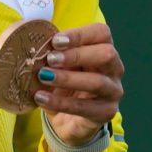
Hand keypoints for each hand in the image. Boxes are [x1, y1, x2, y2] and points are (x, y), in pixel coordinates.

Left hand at [34, 22, 123, 144]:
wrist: (68, 119)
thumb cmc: (64, 83)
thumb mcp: (59, 64)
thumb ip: (54, 53)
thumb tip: (36, 46)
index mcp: (104, 48)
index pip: (101, 33)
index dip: (79, 34)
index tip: (55, 41)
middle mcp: (114, 68)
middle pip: (106, 54)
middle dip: (76, 55)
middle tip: (50, 59)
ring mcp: (113, 91)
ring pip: (97, 82)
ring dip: (67, 78)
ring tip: (43, 77)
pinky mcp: (106, 113)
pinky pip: (84, 107)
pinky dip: (60, 102)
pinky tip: (41, 98)